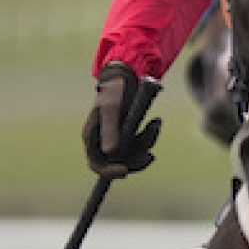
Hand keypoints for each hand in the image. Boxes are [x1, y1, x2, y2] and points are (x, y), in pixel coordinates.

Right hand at [83, 62, 161, 176]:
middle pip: (119, 163)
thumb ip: (111, 130)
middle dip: (136, 159)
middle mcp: (103, 141)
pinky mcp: (130, 134)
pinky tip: (156, 122)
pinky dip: (150, 135)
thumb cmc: (115, 90)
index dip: (109, 171)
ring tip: (155, 124)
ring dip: (147, 142)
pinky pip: (142, 144)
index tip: (125, 170)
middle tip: (150, 156)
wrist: (127, 77)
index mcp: (92, 137)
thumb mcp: (112, 108)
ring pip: (134, 154)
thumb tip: (111, 153)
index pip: (96, 164)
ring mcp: (117, 139)